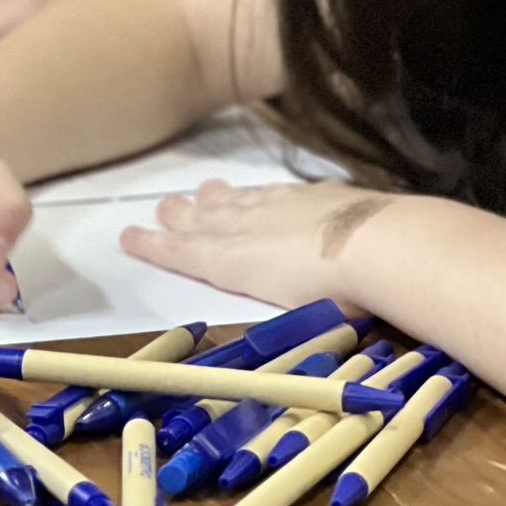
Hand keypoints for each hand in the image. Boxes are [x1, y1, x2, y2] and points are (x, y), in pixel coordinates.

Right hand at [119, 178, 396, 311]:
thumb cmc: (333, 295)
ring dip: (217, 199)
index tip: (127, 235)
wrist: (378, 243)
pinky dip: (262, 193)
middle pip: (205, 219)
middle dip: (180, 215)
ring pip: (238, 200)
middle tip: (162, 205)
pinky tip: (264, 192)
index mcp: (234, 261)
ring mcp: (282, 205)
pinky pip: (276, 191)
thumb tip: (271, 315)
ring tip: (202, 193)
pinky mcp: (316, 193)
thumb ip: (275, 306)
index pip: (185, 251)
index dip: (154, 245)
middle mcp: (249, 227)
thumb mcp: (294, 314)